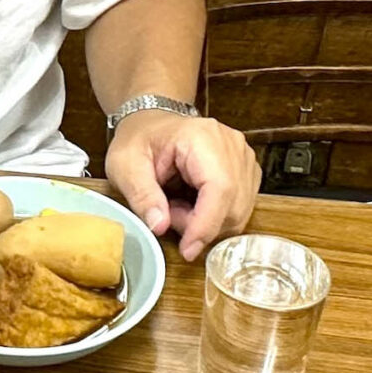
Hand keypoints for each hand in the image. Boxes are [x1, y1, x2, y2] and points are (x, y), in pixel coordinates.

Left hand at [104, 109, 258, 261]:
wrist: (152, 122)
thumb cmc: (139, 140)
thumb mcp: (125, 166)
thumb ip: (142, 195)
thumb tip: (160, 225)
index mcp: (203, 137)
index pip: (220, 188)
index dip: (206, 225)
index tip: (187, 250)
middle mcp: (231, 145)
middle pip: (234, 205)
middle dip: (200, 225)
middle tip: (168, 214)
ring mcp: (243, 157)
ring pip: (239, 212)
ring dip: (206, 222)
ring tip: (176, 206)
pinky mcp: (246, 171)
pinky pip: (239, 208)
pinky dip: (215, 216)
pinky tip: (191, 204)